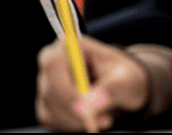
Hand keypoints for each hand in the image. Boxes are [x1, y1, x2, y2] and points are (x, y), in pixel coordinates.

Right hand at [35, 35, 149, 131]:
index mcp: (68, 46)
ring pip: (51, 108)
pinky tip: (89, 118)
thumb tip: (89, 106)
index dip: (65, 91)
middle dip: (75, 111)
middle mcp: (51, 61)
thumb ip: (109, 90)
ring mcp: (45, 82)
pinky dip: (72, 125)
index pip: (53, 66)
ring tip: (103, 115)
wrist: (122, 88)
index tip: (86, 113)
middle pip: (49, 91)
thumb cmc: (124, 77)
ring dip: (77, 120)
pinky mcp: (45, 102)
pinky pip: (51, 119)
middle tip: (103, 121)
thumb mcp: (126, 80)